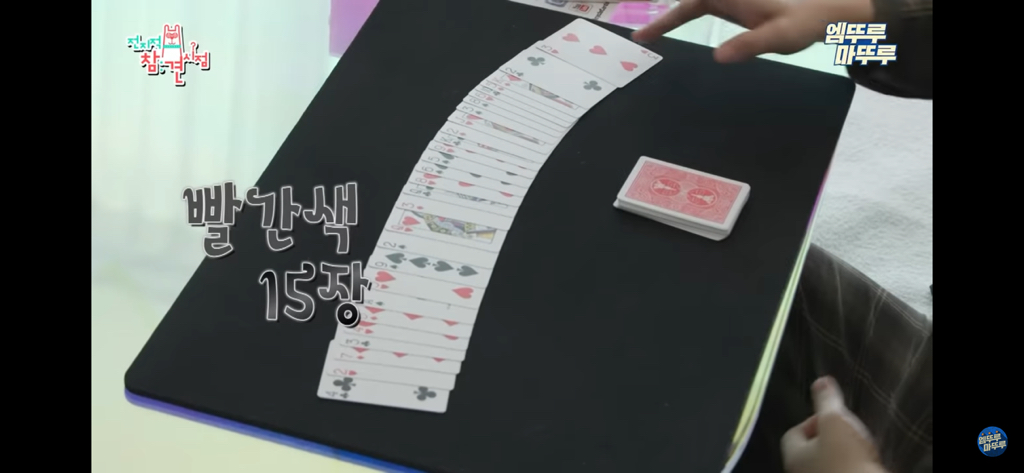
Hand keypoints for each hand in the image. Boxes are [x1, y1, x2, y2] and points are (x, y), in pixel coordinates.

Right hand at [632, 0, 875, 62]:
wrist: (827, 13)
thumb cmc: (804, 22)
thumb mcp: (778, 36)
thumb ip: (749, 44)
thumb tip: (717, 57)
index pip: (690, 5)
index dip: (666, 17)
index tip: (644, 33)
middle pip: (687, 3)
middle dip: (663, 14)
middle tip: (639, 37)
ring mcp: (729, 0)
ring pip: (692, 4)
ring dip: (671, 15)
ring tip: (648, 35)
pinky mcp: (734, 7)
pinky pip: (701, 8)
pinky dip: (683, 15)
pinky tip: (672, 27)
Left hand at [780, 376, 887, 472]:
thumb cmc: (845, 459)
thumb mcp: (835, 422)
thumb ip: (827, 401)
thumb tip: (820, 380)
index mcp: (793, 456)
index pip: (794, 433)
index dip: (813, 420)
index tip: (834, 417)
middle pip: (811, 450)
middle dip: (830, 438)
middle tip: (849, 432)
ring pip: (828, 464)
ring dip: (843, 455)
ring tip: (862, 447)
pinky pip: (843, 472)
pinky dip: (853, 467)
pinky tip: (867, 463)